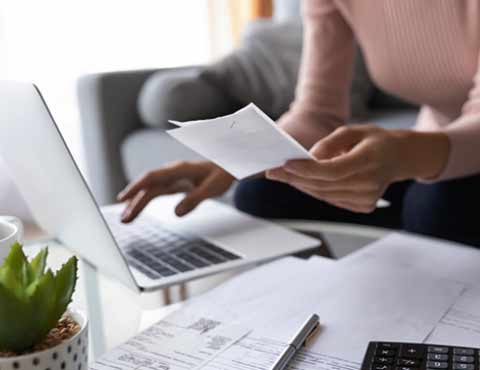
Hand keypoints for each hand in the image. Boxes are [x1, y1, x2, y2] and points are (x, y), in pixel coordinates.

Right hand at [118, 161, 234, 221]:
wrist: (227, 167)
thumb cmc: (221, 175)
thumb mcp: (212, 189)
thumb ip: (194, 199)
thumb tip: (176, 213)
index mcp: (179, 169)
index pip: (152, 177)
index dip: (137, 187)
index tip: (125, 198)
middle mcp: (172, 172)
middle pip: (148, 186)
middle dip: (134, 201)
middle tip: (124, 219)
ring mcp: (171, 177)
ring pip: (149, 189)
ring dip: (137, 202)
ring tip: (125, 218)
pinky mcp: (173, 183)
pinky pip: (155, 192)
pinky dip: (144, 200)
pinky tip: (135, 209)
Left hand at [266, 125, 449, 212]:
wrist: (402, 158)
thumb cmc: (375, 141)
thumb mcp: (355, 131)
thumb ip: (331, 142)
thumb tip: (309, 157)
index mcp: (369, 160)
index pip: (332, 170)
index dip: (306, 169)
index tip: (284, 164)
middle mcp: (369, 182)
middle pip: (323, 185)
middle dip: (295, 178)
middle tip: (273, 172)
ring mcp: (368, 198)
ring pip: (324, 195)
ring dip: (301, 186)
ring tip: (283, 176)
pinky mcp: (364, 206)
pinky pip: (332, 199)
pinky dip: (315, 191)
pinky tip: (303, 182)